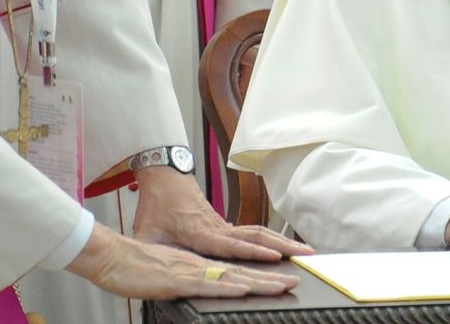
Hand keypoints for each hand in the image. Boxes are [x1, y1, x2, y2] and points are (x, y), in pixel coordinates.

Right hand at [66, 223, 298, 299]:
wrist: (110, 256)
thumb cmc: (133, 267)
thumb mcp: (165, 277)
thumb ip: (183, 282)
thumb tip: (197, 291)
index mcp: (199, 264)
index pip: (236, 270)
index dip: (260, 275)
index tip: (282, 279)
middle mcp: (200, 264)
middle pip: (242, 272)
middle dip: (272, 278)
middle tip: (297, 280)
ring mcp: (190, 270)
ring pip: (232, 276)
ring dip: (259, 281)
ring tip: (283, 284)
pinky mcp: (177, 278)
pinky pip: (206, 282)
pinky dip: (226, 286)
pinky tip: (243, 288)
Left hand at [131, 163, 310, 260]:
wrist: (164, 177)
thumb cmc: (155, 206)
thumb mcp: (146, 232)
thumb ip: (150, 252)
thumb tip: (144, 272)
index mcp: (201, 232)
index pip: (232, 244)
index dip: (253, 251)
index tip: (274, 256)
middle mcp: (218, 228)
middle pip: (257, 237)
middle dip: (283, 246)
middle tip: (305, 255)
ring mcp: (224, 225)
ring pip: (260, 232)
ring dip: (283, 241)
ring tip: (305, 251)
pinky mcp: (226, 225)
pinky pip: (254, 232)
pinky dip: (273, 239)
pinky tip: (286, 247)